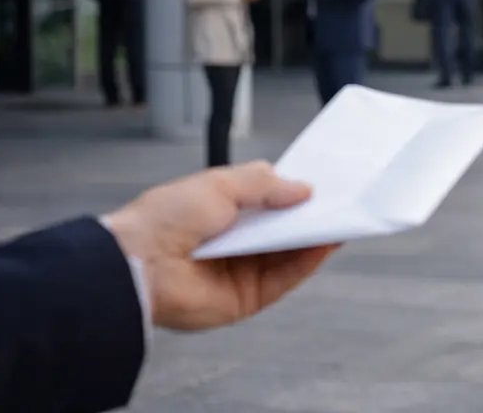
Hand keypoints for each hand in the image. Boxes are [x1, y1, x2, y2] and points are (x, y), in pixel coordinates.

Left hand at [101, 161, 338, 331]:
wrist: (139, 264)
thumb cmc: (166, 218)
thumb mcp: (221, 184)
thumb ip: (265, 184)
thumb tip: (303, 189)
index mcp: (222, 211)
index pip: (268, 203)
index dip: (294, 194)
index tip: (322, 185)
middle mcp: (234, 241)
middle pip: (283, 230)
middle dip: (310, 216)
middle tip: (340, 202)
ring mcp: (242, 271)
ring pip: (290, 254)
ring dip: (315, 238)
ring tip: (342, 219)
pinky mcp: (248, 298)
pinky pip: (286, 279)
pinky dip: (308, 262)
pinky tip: (325, 243)